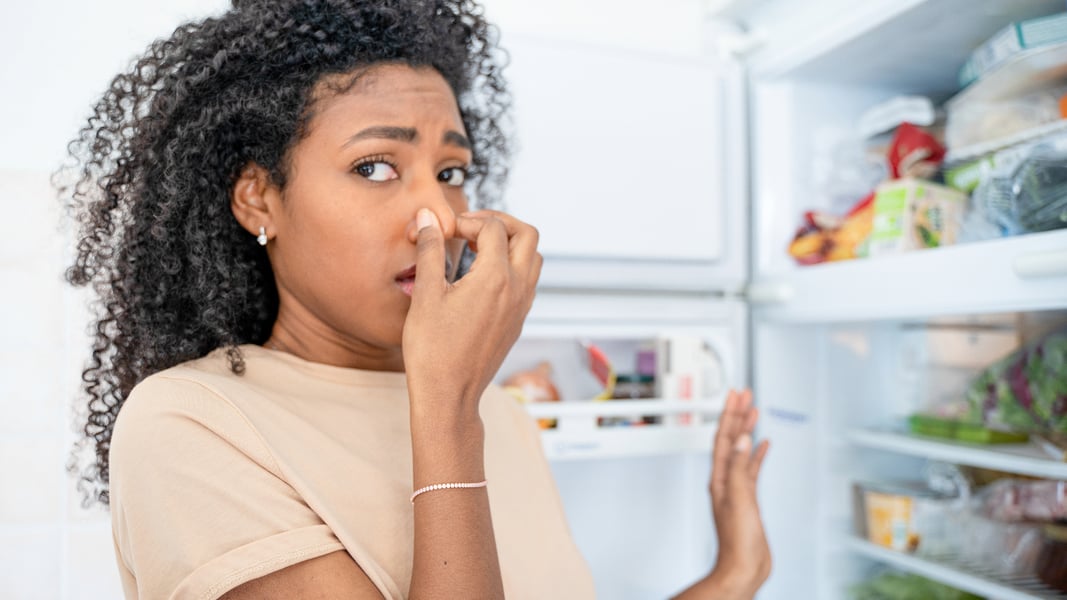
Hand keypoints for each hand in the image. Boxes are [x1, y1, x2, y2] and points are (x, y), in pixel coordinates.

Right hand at [402, 208, 541, 424]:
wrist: (449, 396)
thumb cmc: (433, 350)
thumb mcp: (425, 295)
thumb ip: (430, 250)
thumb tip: (428, 218)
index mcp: (495, 278)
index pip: (493, 228)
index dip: (468, 221)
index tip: (446, 230)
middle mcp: (517, 289)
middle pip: (527, 235)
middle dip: (501, 222)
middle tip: (471, 226)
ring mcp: (522, 307)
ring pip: (533, 258)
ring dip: (510, 244)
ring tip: (478, 248)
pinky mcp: (518, 321)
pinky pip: (528, 281)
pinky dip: (512, 266)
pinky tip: (482, 276)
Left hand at [707, 389, 770, 597]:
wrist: (743, 567)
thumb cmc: (738, 541)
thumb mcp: (740, 499)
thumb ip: (740, 468)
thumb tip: (743, 439)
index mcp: (720, 478)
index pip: (724, 438)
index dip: (730, 414)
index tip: (736, 395)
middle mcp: (726, 479)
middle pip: (731, 439)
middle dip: (737, 415)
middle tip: (744, 394)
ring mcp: (737, 488)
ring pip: (742, 450)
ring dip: (747, 430)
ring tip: (753, 411)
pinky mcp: (749, 498)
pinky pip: (753, 468)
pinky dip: (758, 454)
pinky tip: (764, 444)